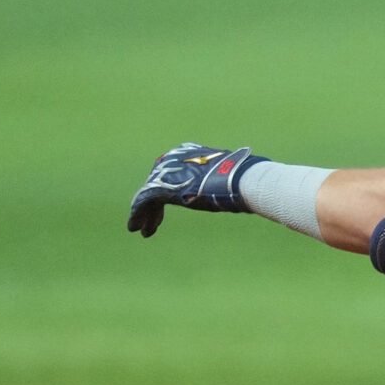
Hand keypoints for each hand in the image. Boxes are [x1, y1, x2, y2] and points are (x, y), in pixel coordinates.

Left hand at [127, 142, 263, 236]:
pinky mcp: (160, 186)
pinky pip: (143, 202)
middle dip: (154, 205)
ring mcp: (165, 172)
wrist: (240, 179)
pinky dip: (138, 215)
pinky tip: (136, 228)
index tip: (170, 204)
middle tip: (153, 222)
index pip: (173, 172)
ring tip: (144, 231)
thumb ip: (227, 181)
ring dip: (146, 214)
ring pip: (149, 194)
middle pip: (157, 183)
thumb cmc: (244, 179)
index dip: (169, 191)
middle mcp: (173, 159)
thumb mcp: (233, 177)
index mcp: (190, 153)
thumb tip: (249, 186)